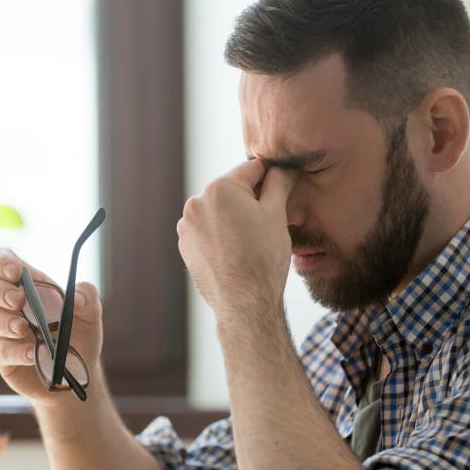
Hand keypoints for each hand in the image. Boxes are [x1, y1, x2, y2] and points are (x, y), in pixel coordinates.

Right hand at [0, 248, 104, 405]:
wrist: (76, 374)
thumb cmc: (78, 336)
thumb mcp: (90, 315)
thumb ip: (88, 298)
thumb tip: (76, 297)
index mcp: (27, 285)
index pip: (2, 261)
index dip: (3, 260)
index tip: (16, 271)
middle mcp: (8, 305)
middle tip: (19, 299)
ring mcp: (1, 331)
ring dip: (5, 322)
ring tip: (23, 328)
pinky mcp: (1, 357)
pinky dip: (16, 351)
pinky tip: (33, 354)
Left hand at [177, 159, 298, 317]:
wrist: (244, 303)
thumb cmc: (264, 258)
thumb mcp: (277, 214)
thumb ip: (279, 182)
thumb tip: (284, 166)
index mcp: (220, 188)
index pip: (252, 169)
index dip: (271, 178)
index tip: (282, 190)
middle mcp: (196, 202)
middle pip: (232, 190)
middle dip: (249, 200)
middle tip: (267, 223)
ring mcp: (186, 225)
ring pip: (218, 210)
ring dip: (233, 216)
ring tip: (250, 241)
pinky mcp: (185, 244)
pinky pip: (207, 229)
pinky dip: (220, 234)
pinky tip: (235, 251)